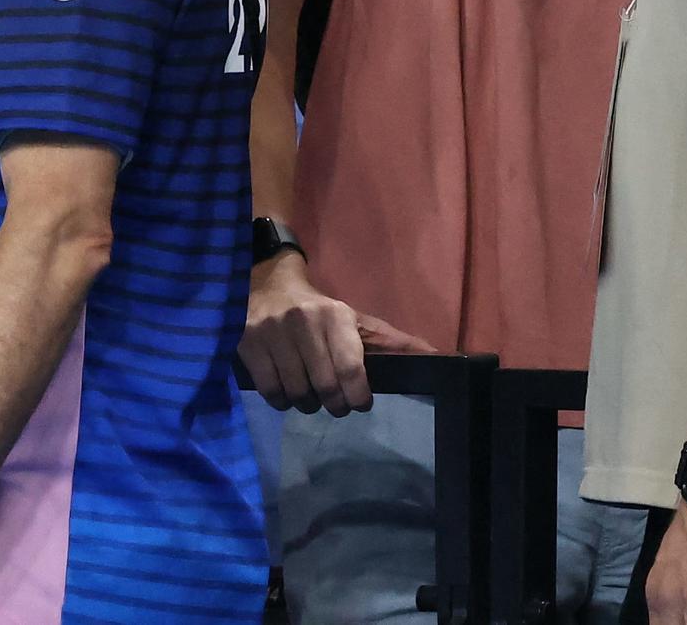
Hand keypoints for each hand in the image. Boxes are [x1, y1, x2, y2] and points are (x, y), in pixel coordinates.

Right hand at [239, 250, 431, 413]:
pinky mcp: (245, 342)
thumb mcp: (354, 320)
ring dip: (307, 403)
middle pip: (325, 387)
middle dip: (334, 404)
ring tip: (309, 394)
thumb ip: (392, 342)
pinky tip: (286, 391)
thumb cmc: (316, 309)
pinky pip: (269, 390)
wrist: (262, 282)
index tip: (360, 402)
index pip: (351, 370)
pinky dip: (281, 400)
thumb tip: (440, 357)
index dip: (358, 396)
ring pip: (297, 393)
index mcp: (335, 315)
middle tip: (335, 403)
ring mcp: (270, 331)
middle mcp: (302, 321)